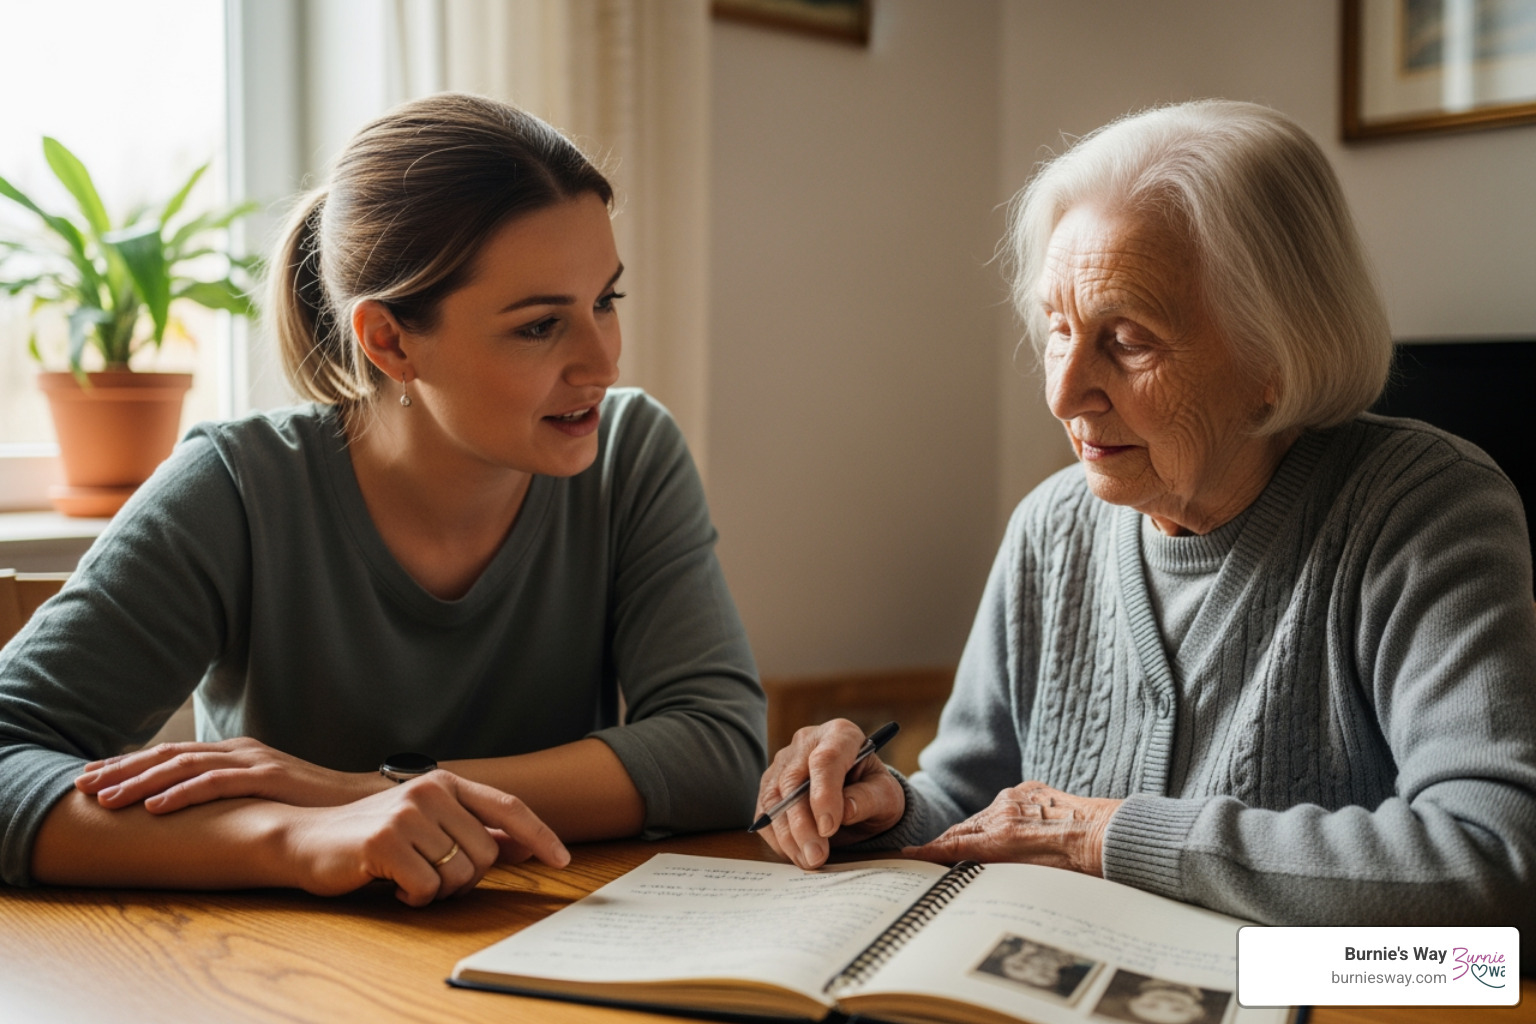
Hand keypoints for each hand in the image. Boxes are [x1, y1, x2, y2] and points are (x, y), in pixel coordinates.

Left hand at [76, 738, 385, 812]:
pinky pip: (214, 783)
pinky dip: (180, 792)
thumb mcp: (265, 797)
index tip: (92, 775)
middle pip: (169, 755)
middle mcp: (240, 750)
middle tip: (82, 783)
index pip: (172, 754)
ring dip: (140, 782)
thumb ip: (234, 796)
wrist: (363, 802)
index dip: (130, 763)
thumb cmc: (313, 805)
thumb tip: (194, 813)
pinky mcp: (269, 778)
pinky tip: (154, 806)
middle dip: (122, 769)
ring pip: (184, 766)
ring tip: (106, 797)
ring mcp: (254, 761)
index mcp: (236, 753)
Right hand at [281, 771, 569, 905]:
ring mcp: (408, 814)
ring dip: (440, 890)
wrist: (308, 839)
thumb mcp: (429, 825)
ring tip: (411, 877)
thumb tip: (525, 843)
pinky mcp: (386, 841)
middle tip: (434, 877)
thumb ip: (475, 830)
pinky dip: (415, 897)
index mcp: (447, 783)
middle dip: (467, 878)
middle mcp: (431, 791)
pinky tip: (393, 884)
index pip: (509, 806)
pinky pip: (428, 888)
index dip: (541, 835)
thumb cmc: (374, 836)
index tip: (563, 860)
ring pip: (460, 873)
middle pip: (487, 852)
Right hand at [755, 719, 904, 869]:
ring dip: (788, 836)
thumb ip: (868, 799)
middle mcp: (806, 742)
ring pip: (774, 799)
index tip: (829, 828)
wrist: (860, 796)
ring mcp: (783, 763)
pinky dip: (777, 838)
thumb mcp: (885, 795)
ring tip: (809, 860)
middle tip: (817, 856)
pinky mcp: (770, 786)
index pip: (825, 760)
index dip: (824, 795)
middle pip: (793, 781)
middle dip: (803, 824)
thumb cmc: (874, 790)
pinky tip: (796, 853)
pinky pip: (764, 813)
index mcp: (840, 735)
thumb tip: (844, 811)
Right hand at [903, 781, 1120, 875]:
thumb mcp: (1031, 878)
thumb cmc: (1077, 865)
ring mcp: (1016, 797)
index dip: (927, 852)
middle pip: (962, 829)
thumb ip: (995, 870)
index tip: (905, 855)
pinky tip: (1003, 830)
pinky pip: (1004, 804)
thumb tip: (971, 872)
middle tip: (927, 855)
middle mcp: (1003, 811)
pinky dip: (997, 818)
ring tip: (967, 848)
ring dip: (973, 832)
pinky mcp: (1030, 789)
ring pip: (982, 817)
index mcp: (1000, 837)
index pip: (953, 846)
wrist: (1108, 836)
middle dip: (945, 843)